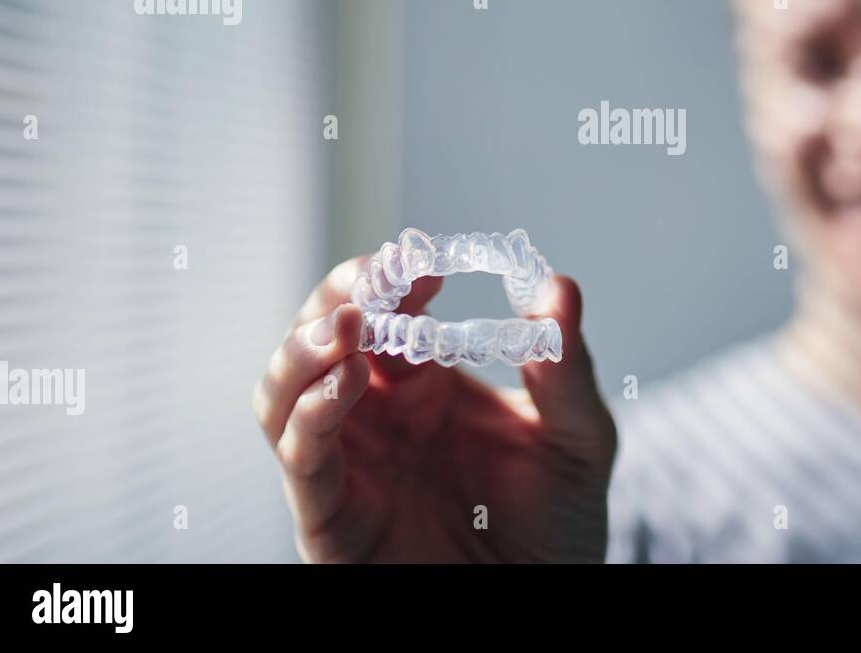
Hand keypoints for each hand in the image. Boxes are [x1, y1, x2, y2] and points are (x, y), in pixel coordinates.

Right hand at [252, 255, 616, 561]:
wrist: (542, 601)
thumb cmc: (556, 523)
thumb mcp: (578, 436)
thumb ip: (566, 367)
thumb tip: (559, 286)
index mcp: (425, 384)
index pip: (386, 311)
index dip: (393, 277)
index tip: (425, 259)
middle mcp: (374, 415)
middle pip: (319, 336)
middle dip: (338, 297)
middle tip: (376, 279)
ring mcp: (348, 462)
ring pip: (283, 391)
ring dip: (303, 349)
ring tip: (349, 325)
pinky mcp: (331, 516)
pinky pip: (299, 458)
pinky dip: (313, 414)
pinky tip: (351, 381)